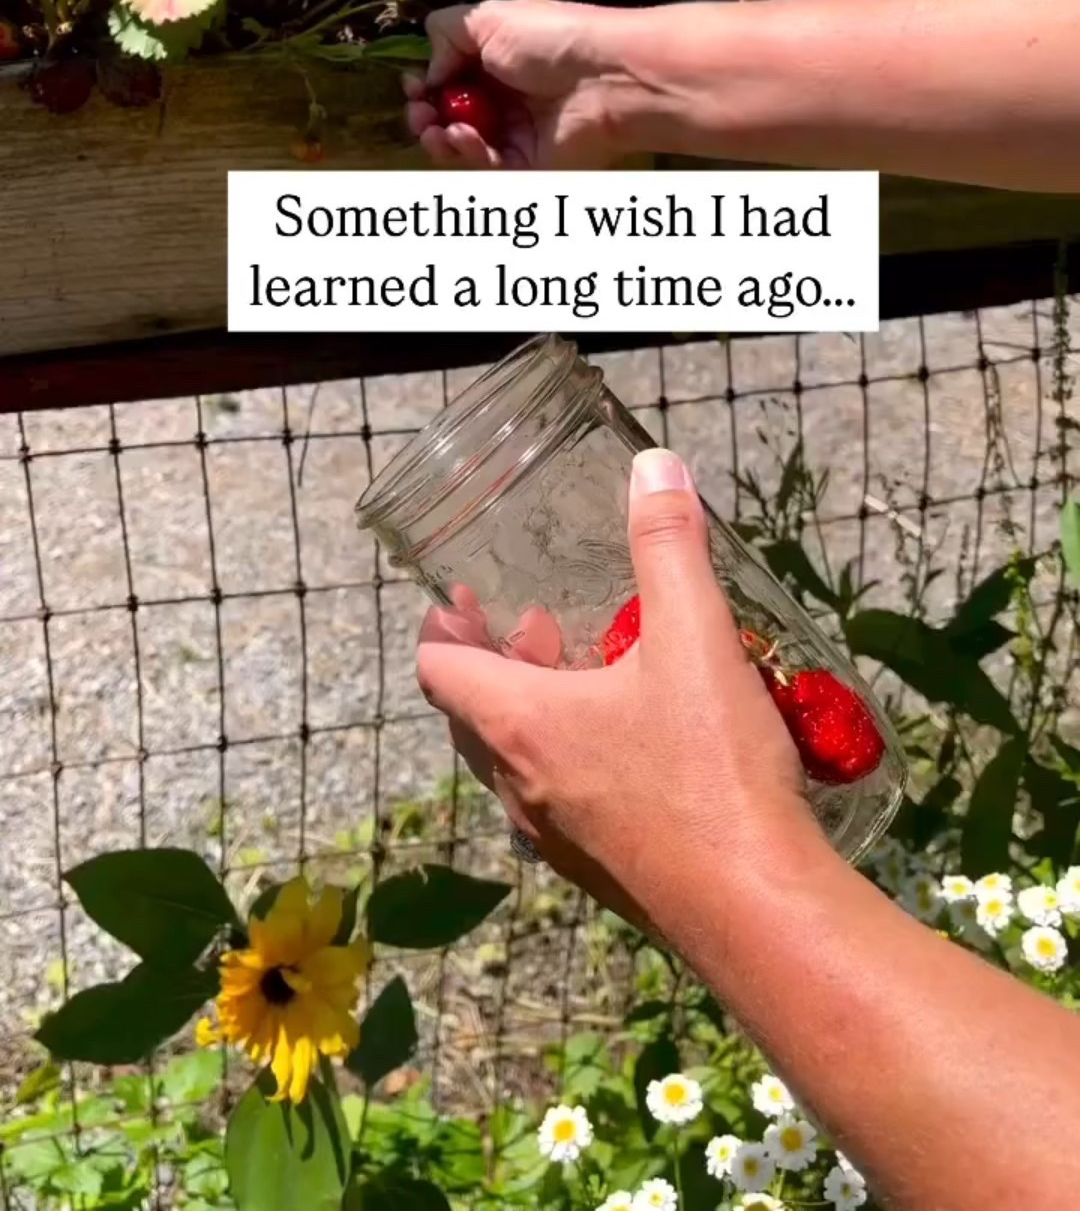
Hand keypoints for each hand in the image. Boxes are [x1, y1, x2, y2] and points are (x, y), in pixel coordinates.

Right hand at [403, 0, 645, 168]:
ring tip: (435, 128)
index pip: (450, 79)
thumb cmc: (550, 39)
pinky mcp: (527, 165)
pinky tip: (463, 135)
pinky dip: (466, 152)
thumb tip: (429, 72)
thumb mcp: (489, 18)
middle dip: (424, 116)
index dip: (426, 86)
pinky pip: (486, 166)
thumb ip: (447, 33)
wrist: (607, 78)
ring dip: (438, 138)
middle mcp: (505, 97)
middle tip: (419, 113)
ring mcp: (517, 133)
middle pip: (450, 117)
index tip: (415, 85)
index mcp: (497, 59)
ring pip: (462, 147)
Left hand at [416, 449, 823, 938]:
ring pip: (515, 762)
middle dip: (494, 662)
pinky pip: (559, 801)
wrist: (759, 912)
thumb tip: (653, 466)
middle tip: (538, 623)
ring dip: (536, 711)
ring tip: (593, 672)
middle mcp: (518, 786)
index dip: (440, 626)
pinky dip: (572, 758)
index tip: (463, 595)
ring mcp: (556, 838)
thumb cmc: (711, 771)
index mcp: (518, 725)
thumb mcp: (694, 637)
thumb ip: (669, 546)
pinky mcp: (599, 873)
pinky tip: (641, 742)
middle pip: (469, 715)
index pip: (435, 669)